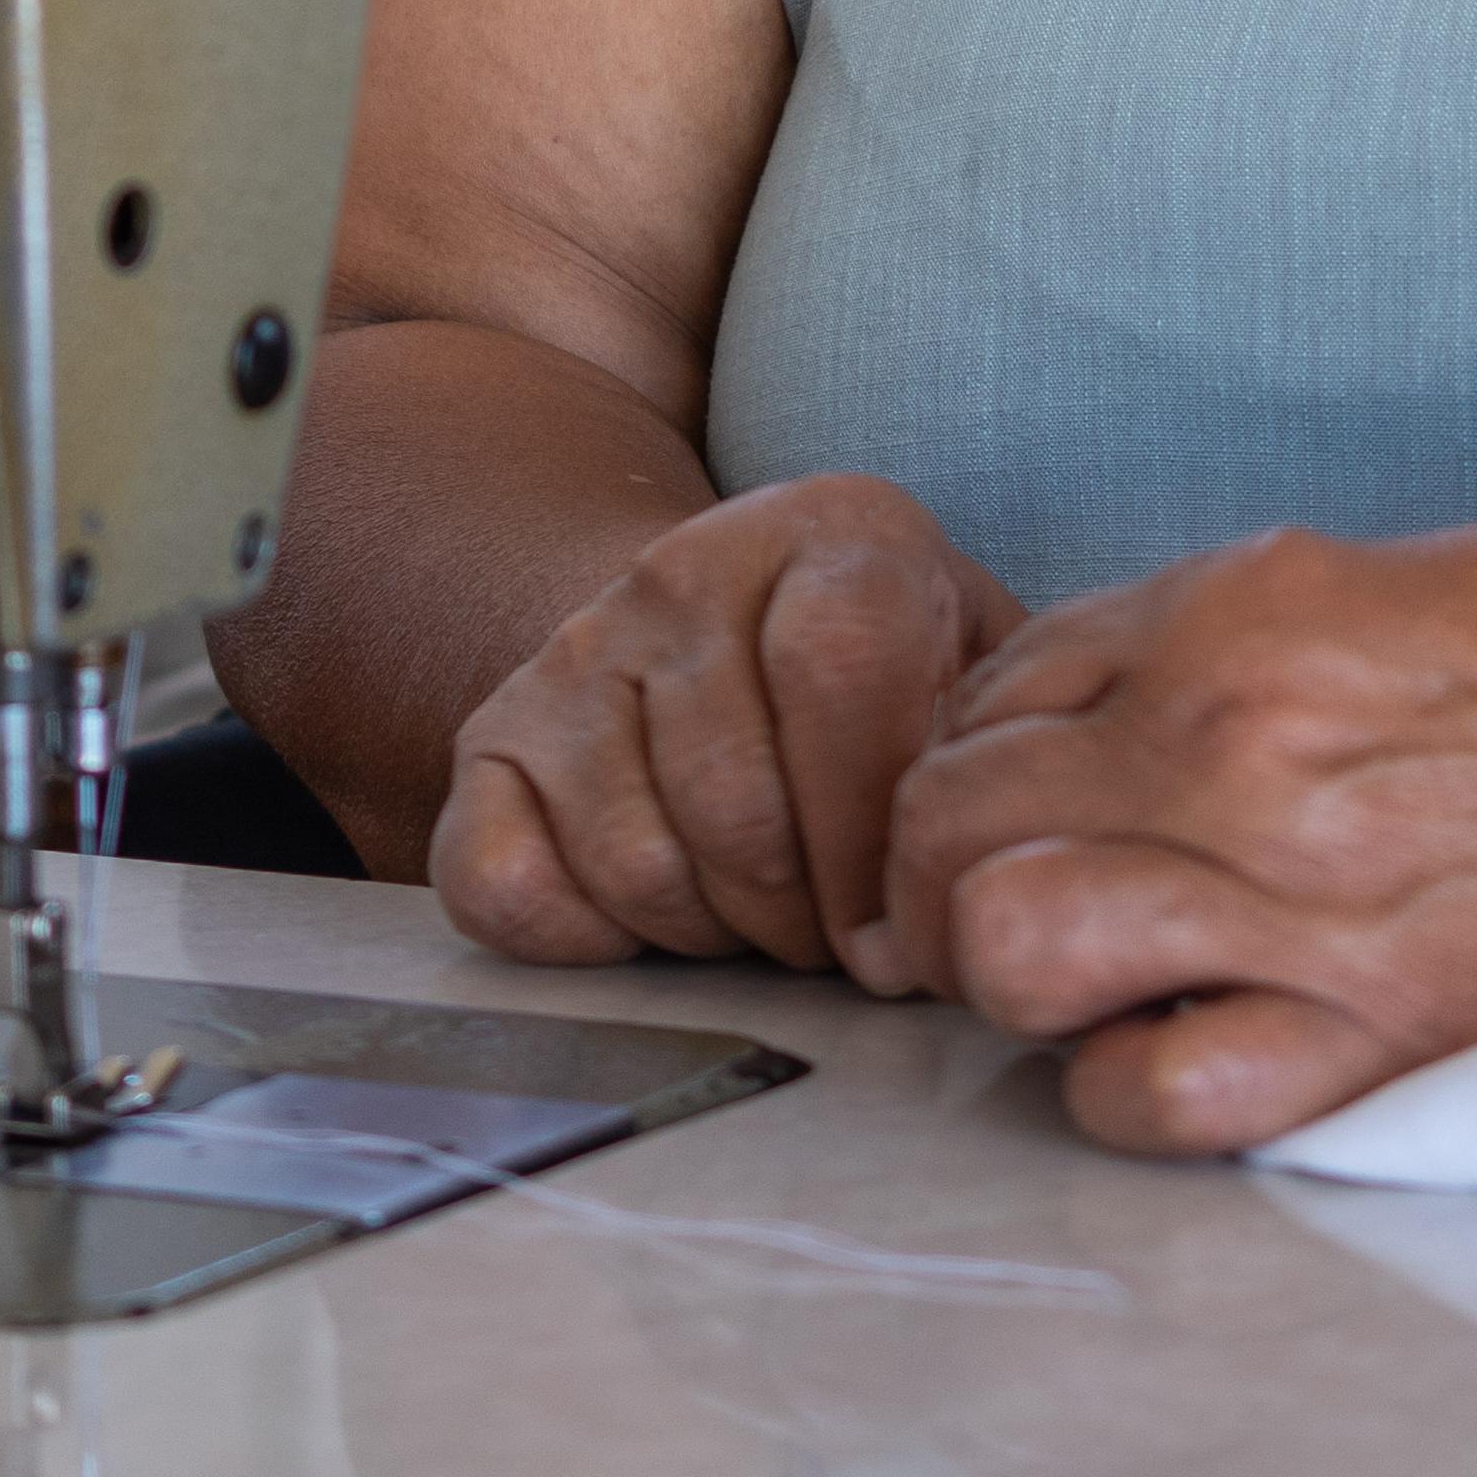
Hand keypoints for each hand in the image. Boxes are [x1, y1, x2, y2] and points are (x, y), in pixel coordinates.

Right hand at [431, 472, 1022, 980]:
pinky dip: (586, 942)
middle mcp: (687, 567)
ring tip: (755, 908)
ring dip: (710, 934)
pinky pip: (511, 888)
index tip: (891, 937)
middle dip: (801, 920)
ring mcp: (575, 647)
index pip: (844, 673)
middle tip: (827, 932)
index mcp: (834, 533)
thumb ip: (986, 758)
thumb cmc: (888, 686)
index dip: (872, 840)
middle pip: (739, 803)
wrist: (726, 631)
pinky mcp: (490, 735)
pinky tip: (652, 909)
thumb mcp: (971, 680)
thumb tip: (958, 885)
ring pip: (636, 864)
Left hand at [880, 512, 1476, 1151]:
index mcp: (1234, 622)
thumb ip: (1190, 642)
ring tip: (1076, 970)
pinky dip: (1130, 1084)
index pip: (986, 697)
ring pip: (1014, 954)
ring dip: (1015, 969)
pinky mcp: (1389, 1034)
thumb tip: (1050, 718)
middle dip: (940, 866)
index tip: (997, 796)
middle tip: (989, 894)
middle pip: (951, 831)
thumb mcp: (1352, 575)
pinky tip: (1175, 1045)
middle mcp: (1242, 753)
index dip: (967, 753)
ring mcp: (1308, 904)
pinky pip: (1161, 1098)